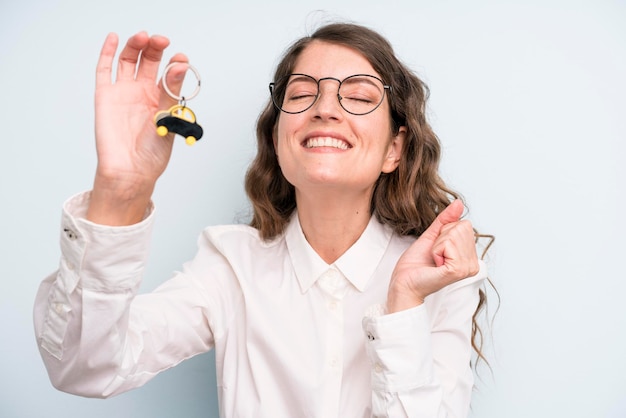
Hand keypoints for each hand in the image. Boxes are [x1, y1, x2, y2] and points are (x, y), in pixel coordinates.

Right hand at [87, 32, 187, 224]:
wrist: (131, 172)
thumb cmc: (152, 154)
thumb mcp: (168, 119)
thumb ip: (171, 93)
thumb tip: (181, 65)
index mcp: (162, 99)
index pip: (169, 73)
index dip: (175, 63)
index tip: (181, 58)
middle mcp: (143, 92)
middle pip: (149, 60)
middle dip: (156, 48)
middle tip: (162, 41)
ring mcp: (124, 92)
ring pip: (129, 60)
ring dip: (136, 45)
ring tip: (144, 37)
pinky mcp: (105, 95)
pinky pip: (105, 69)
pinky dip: (108, 52)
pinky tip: (114, 37)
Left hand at [386, 200, 479, 312]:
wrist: (404, 280)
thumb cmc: (415, 263)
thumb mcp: (433, 236)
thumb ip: (446, 219)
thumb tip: (459, 203)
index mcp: (470, 256)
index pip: (465, 224)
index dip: (445, 232)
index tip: (437, 249)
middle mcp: (473, 263)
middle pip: (461, 227)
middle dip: (441, 238)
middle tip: (434, 255)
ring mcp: (467, 268)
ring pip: (454, 234)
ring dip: (438, 244)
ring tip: (434, 260)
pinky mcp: (458, 270)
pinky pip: (448, 243)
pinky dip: (436, 250)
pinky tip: (435, 264)